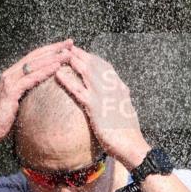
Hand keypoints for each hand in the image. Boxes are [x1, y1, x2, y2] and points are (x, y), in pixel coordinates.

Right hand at [0, 39, 73, 154]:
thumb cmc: (2, 121)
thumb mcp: (17, 104)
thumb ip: (26, 95)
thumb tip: (41, 96)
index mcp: (11, 75)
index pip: (33, 58)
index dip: (49, 50)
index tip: (64, 46)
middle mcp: (9, 74)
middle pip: (35, 56)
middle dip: (54, 48)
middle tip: (70, 42)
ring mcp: (9, 81)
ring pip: (34, 64)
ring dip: (53, 57)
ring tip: (68, 53)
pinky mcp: (11, 91)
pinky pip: (31, 78)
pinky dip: (44, 71)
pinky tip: (56, 67)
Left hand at [54, 46, 150, 168]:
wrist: (132, 144)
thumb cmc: (129, 133)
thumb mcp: (127, 111)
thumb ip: (122, 100)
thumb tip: (122, 95)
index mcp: (120, 88)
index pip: (105, 67)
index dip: (93, 58)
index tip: (83, 53)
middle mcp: (113, 87)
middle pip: (94, 64)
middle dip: (80, 54)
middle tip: (68, 47)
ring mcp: (104, 95)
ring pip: (86, 72)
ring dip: (73, 61)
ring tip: (61, 54)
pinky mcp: (95, 106)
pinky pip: (78, 90)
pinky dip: (67, 80)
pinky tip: (58, 74)